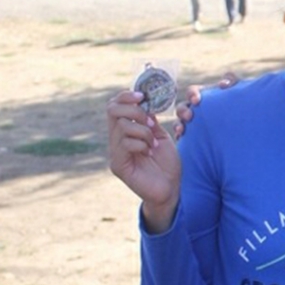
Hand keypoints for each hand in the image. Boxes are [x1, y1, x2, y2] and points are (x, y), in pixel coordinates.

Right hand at [107, 91, 180, 231]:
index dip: (125, 96)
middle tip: (149, 121)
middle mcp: (116, 140)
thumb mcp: (161, 137)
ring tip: (154, 143)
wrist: (171, 189)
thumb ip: (150, 121)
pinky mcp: (118, 165)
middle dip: (134, 110)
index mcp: (125, 131)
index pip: (114, 106)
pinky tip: (150, 152)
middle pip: (112, 110)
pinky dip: (141, 144)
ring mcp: (115, 152)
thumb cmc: (167, 164)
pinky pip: (125, 144)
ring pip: (122, 126)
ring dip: (143, 131)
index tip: (142, 96)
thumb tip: (145, 101)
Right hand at [173, 71, 239, 138]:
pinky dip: (180, 138)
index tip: (196, 101)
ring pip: (179, 122)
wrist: (242, 126)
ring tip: (181, 130)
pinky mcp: (192, 137)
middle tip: (189, 116)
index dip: (192, 95)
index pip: (193, 92)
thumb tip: (223, 84)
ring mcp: (192, 123)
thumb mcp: (237, 90)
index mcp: (202, 96)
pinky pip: (182, 137)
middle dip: (183, 111)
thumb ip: (232, 81)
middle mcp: (194, 109)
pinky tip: (181, 139)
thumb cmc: (239, 103)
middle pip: (182, 107)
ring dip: (178, 125)